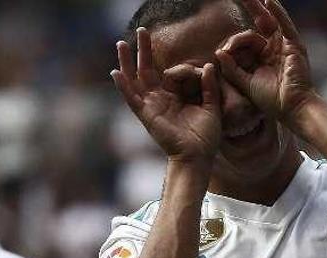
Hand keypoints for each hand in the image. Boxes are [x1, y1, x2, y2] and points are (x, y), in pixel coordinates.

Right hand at [112, 28, 221, 163]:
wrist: (198, 157)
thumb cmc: (205, 137)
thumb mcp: (212, 106)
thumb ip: (209, 86)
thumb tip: (208, 65)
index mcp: (174, 97)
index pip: (171, 73)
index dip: (181, 67)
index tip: (199, 69)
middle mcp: (159, 100)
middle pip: (147, 70)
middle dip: (143, 51)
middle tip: (141, 31)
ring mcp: (151, 106)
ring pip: (135, 80)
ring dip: (127, 62)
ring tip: (120, 44)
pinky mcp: (146, 115)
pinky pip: (132, 99)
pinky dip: (123, 86)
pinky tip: (114, 73)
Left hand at [215, 0, 313, 125]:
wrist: (291, 108)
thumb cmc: (271, 100)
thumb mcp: (245, 83)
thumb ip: (232, 69)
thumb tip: (218, 52)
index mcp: (263, 56)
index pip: (247, 40)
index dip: (234, 43)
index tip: (224, 52)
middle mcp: (274, 47)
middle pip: (261, 23)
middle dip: (251, 8)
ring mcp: (285, 45)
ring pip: (270, 22)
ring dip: (261, 6)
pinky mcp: (294, 45)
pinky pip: (285, 25)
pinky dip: (278, 13)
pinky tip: (268, 1)